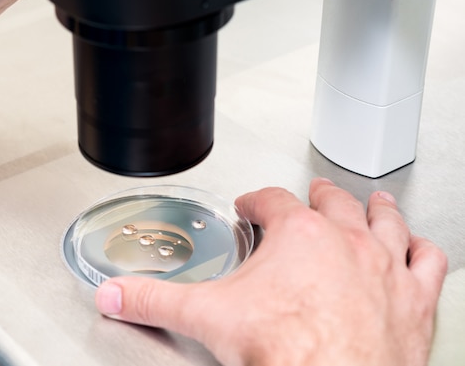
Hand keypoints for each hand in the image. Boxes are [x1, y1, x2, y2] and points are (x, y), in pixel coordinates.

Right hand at [95, 178, 446, 365]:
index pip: (273, 201)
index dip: (257, 200)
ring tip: (372, 202)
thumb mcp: (207, 317)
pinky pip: (426, 262)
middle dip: (316, 195)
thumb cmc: (285, 349)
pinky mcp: (413, 300)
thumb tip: (115, 294)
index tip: (250, 205)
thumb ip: (155, 299)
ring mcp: (384, 267)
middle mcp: (346, 242)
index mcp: (298, 235)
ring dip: (376, 209)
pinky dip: (422, 252)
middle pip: (332, 201)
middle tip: (310, 193)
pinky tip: (418, 248)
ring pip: (386, 220)